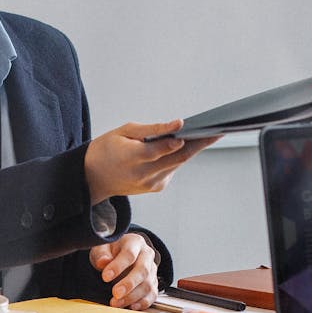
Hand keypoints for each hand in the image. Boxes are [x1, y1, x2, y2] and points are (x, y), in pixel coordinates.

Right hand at [83, 120, 218, 203]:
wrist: (94, 178)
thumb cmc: (108, 149)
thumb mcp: (123, 131)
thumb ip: (151, 130)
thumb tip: (176, 125)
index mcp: (130, 158)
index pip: (156, 151)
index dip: (173, 141)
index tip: (188, 129)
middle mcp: (143, 174)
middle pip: (177, 158)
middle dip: (199, 144)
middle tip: (217, 131)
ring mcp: (151, 183)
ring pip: (178, 162)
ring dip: (193, 148)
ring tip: (209, 132)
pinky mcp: (157, 187)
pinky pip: (173, 167)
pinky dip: (179, 155)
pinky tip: (186, 144)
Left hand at [90, 233, 158, 309]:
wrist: (119, 256)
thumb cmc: (110, 252)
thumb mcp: (101, 248)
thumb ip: (101, 254)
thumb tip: (103, 261)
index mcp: (135, 242)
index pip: (129, 254)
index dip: (118, 266)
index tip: (105, 277)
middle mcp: (147, 255)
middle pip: (142, 270)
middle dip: (129, 284)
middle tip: (115, 293)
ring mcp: (152, 269)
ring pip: (148, 284)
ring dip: (132, 296)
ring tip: (116, 303)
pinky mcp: (153, 283)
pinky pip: (152, 294)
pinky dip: (142, 302)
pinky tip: (131, 306)